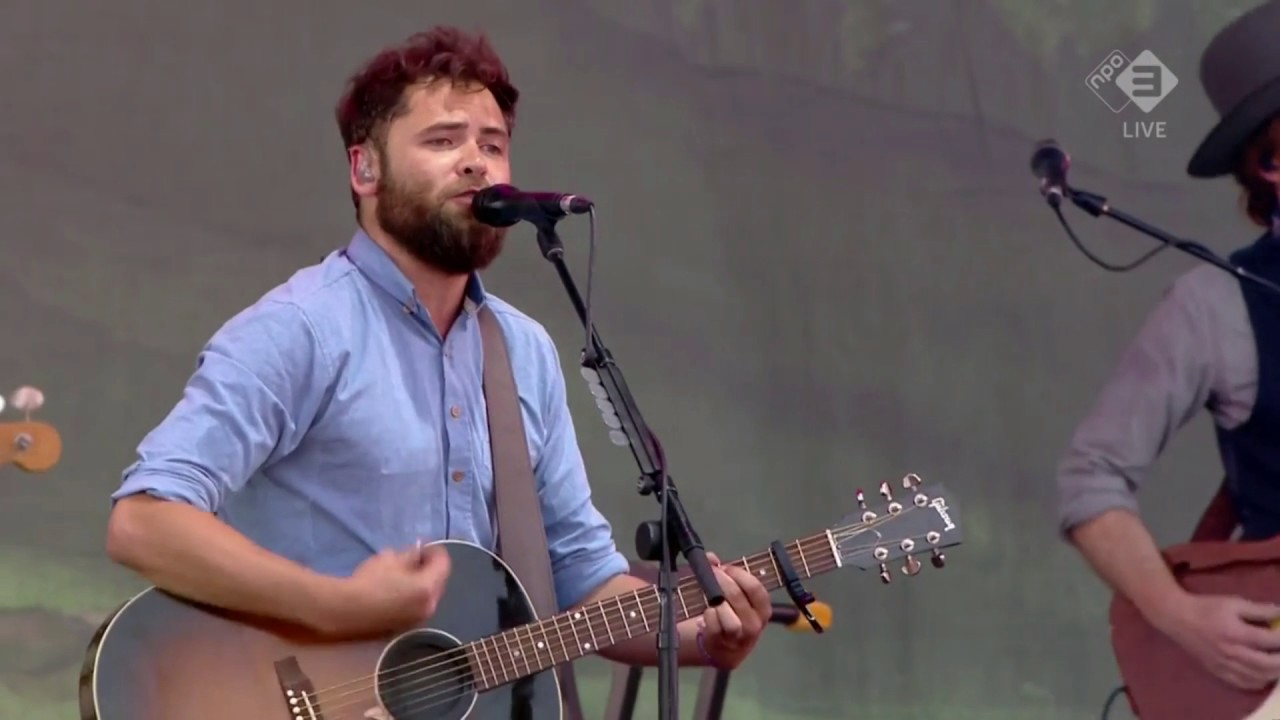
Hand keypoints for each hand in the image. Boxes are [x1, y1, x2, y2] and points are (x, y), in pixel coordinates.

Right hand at [317, 542, 450, 637]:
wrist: (346, 611)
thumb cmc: (369, 581)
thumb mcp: (390, 559)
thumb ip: (410, 554)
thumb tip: (417, 552)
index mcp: (428, 587)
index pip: (443, 564)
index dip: (435, 551)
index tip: (424, 545)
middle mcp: (429, 606)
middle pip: (439, 582)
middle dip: (430, 568)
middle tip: (416, 558)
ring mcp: (417, 619)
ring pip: (428, 596)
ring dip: (422, 583)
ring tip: (406, 574)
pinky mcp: (404, 627)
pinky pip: (416, 607)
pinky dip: (413, 597)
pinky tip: (397, 591)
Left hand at [697, 553, 772, 669]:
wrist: (725, 648)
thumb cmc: (733, 615)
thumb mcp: (737, 597)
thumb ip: (725, 574)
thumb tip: (711, 558)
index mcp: (763, 610)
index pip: (756, 589)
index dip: (739, 574)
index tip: (726, 567)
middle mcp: (755, 624)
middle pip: (738, 597)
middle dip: (722, 582)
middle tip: (713, 573)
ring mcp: (739, 637)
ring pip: (729, 617)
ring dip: (717, 602)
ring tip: (711, 596)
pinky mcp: (722, 643)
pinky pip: (714, 626)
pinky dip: (709, 616)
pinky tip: (708, 612)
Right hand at [1156, 593, 1279, 689]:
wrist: (1177, 618)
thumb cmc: (1206, 607)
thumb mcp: (1233, 602)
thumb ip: (1259, 609)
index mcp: (1236, 633)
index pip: (1271, 640)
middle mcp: (1232, 653)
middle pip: (1268, 664)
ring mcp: (1225, 665)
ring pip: (1259, 677)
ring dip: (1274, 672)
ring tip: (1277, 662)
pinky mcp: (1218, 671)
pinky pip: (1244, 683)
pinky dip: (1259, 681)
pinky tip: (1263, 674)